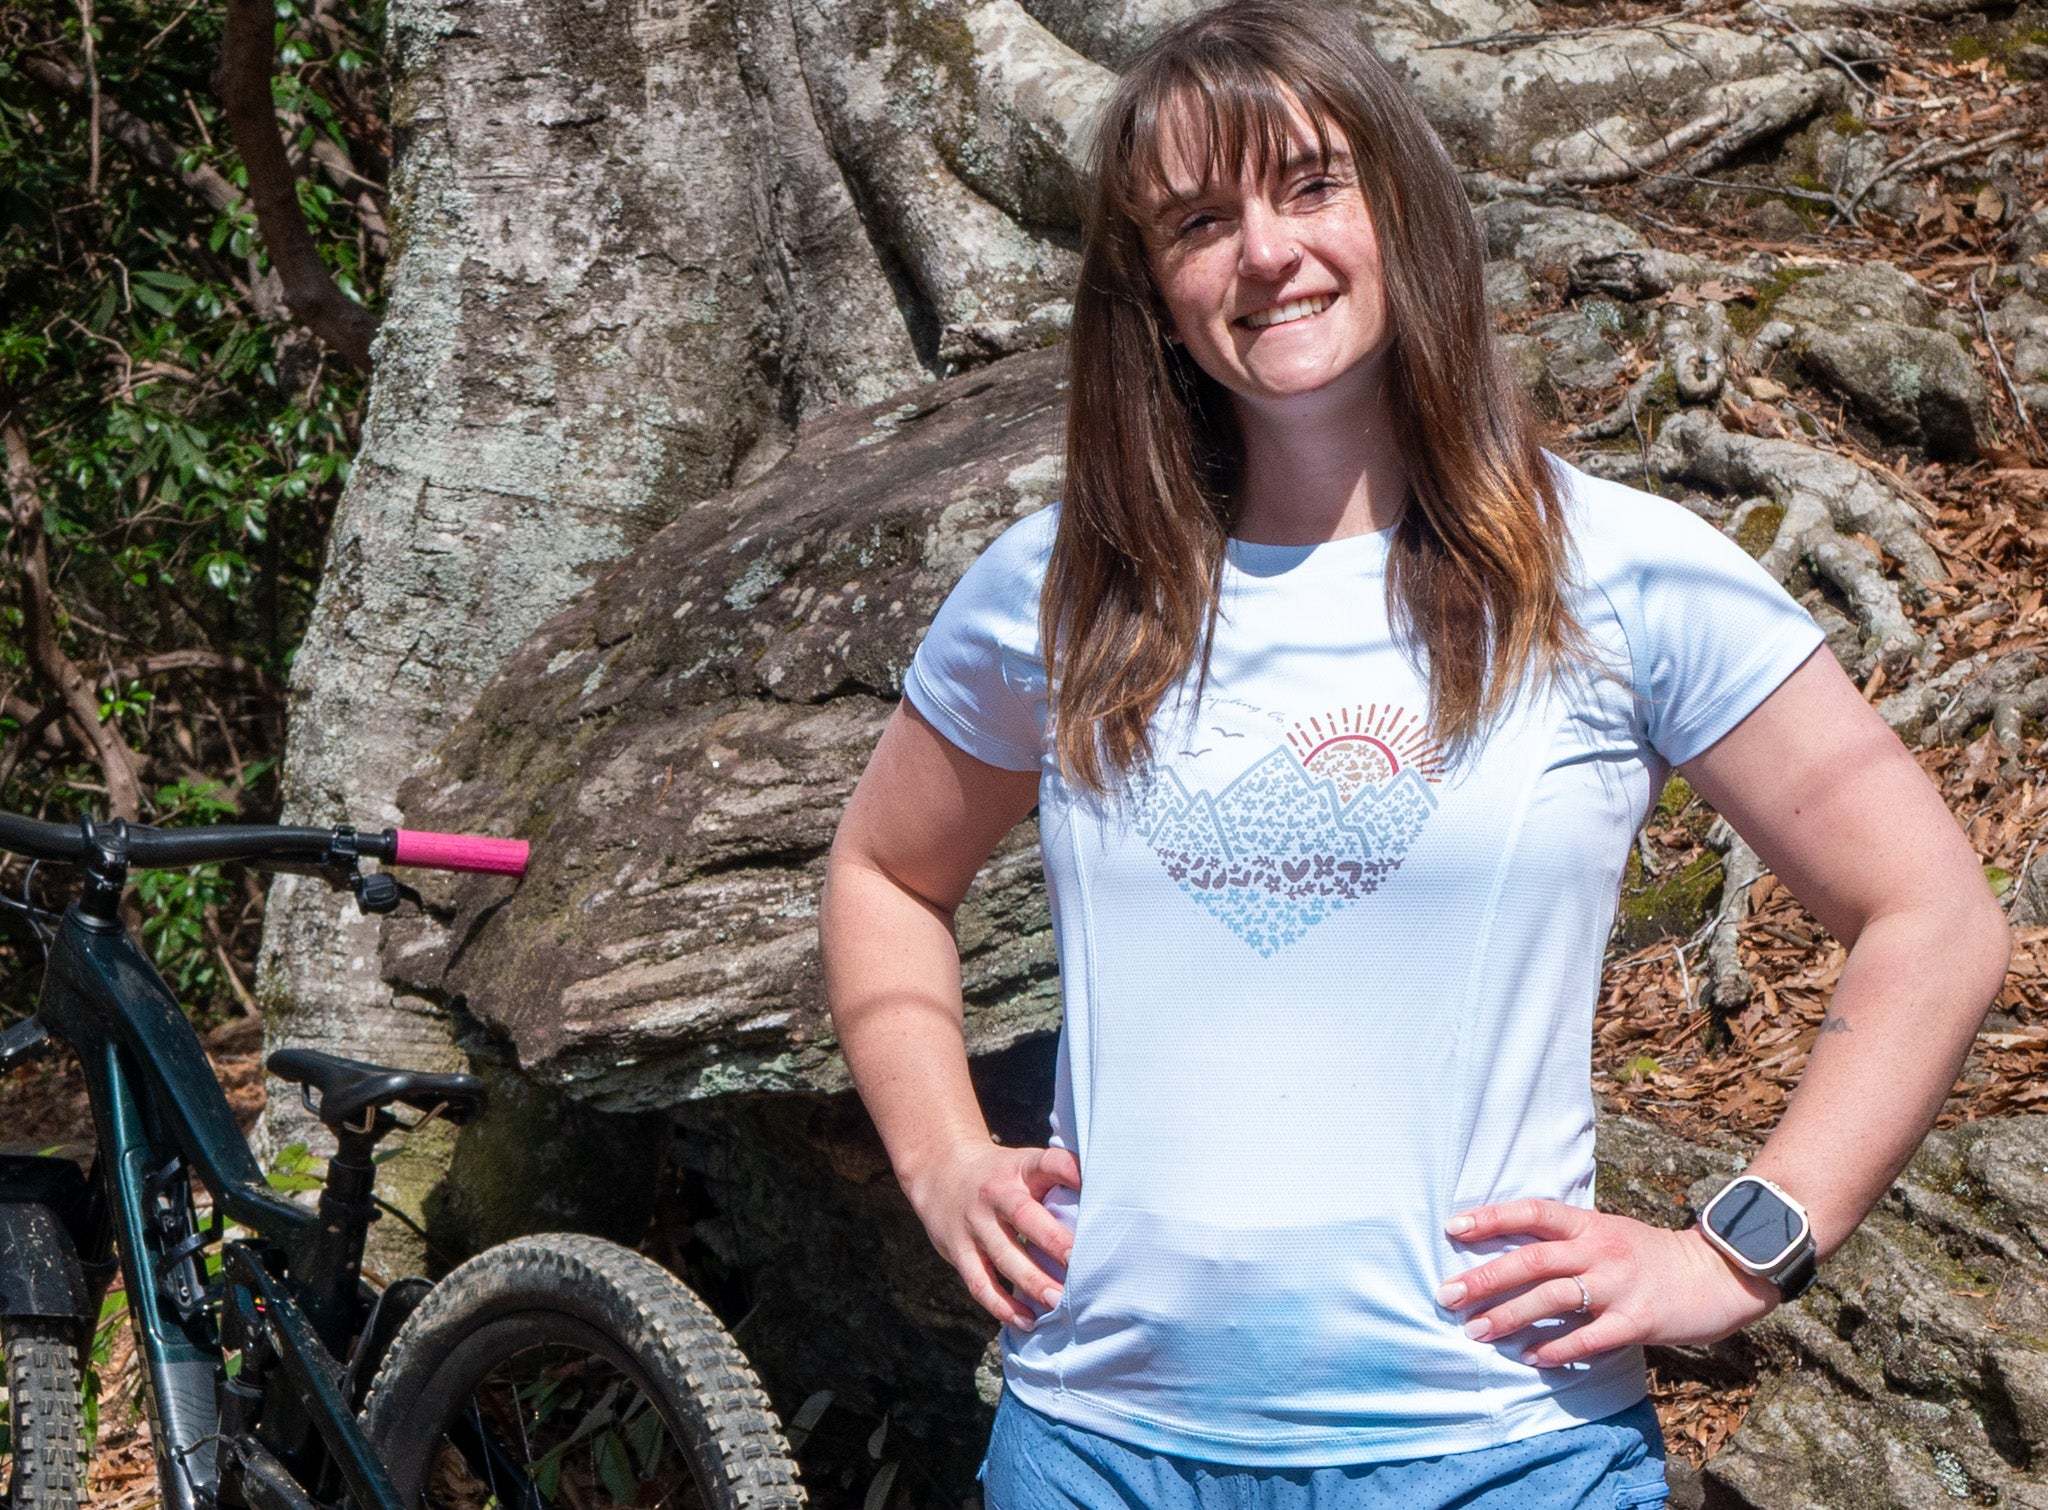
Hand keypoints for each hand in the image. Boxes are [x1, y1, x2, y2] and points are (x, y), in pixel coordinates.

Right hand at [900, 1138, 1081, 1331]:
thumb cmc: (1000, 1174)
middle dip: (1053, 1240)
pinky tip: (1026, 1321)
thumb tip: (1108, 1201)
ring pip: (1004, 1256)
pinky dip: (1002, 1305)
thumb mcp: (1025, 1163)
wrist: (938, 1169)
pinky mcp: (958, 1250)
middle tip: (1078, 1263)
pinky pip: (980, 1282)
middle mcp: (997, 1193)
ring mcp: (975, 1223)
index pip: (1048, 1162)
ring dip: (1032, 1282)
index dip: (1069, 1170)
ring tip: (1059, 1303)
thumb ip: (1057, 1179)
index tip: (1091, 1184)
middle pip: (1025, 1216)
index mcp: (1020, 1168)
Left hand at [1439, 1198, 1781, 1367]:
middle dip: (1485, 1278)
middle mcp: (1599, 1250)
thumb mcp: (1607, 1233)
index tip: (1452, 1228)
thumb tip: (1509, 1255)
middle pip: (1532, 1259)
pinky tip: (1530, 1358)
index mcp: (1589, 1225)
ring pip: (1552, 1298)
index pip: (1532, 1212)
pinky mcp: (1637, 1321)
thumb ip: (1566, 1241)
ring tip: (1476, 1332)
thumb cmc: (1649, 1256)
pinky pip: (1589, 1337)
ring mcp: (1618, 1285)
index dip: (1491, 1217)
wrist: (1716, 1276)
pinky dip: (1556, 1349)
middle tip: (1447, 1295)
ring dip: (1509, 1317)